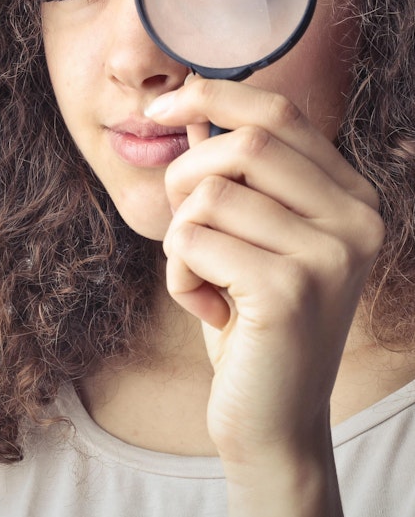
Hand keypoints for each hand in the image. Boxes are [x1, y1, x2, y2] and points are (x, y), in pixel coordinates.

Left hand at [146, 76, 383, 466]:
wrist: (274, 420)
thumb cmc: (254, 320)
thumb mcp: (248, 236)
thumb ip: (229, 172)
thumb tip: (190, 106)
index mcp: (352, 196)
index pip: (280, 113)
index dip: (212, 96)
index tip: (160, 109)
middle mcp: (355, 218)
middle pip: (243, 145)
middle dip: (185, 178)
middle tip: (184, 229)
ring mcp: (329, 254)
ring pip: (208, 194)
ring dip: (180, 238)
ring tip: (205, 281)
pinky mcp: (289, 290)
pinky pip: (192, 240)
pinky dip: (178, 274)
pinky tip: (208, 310)